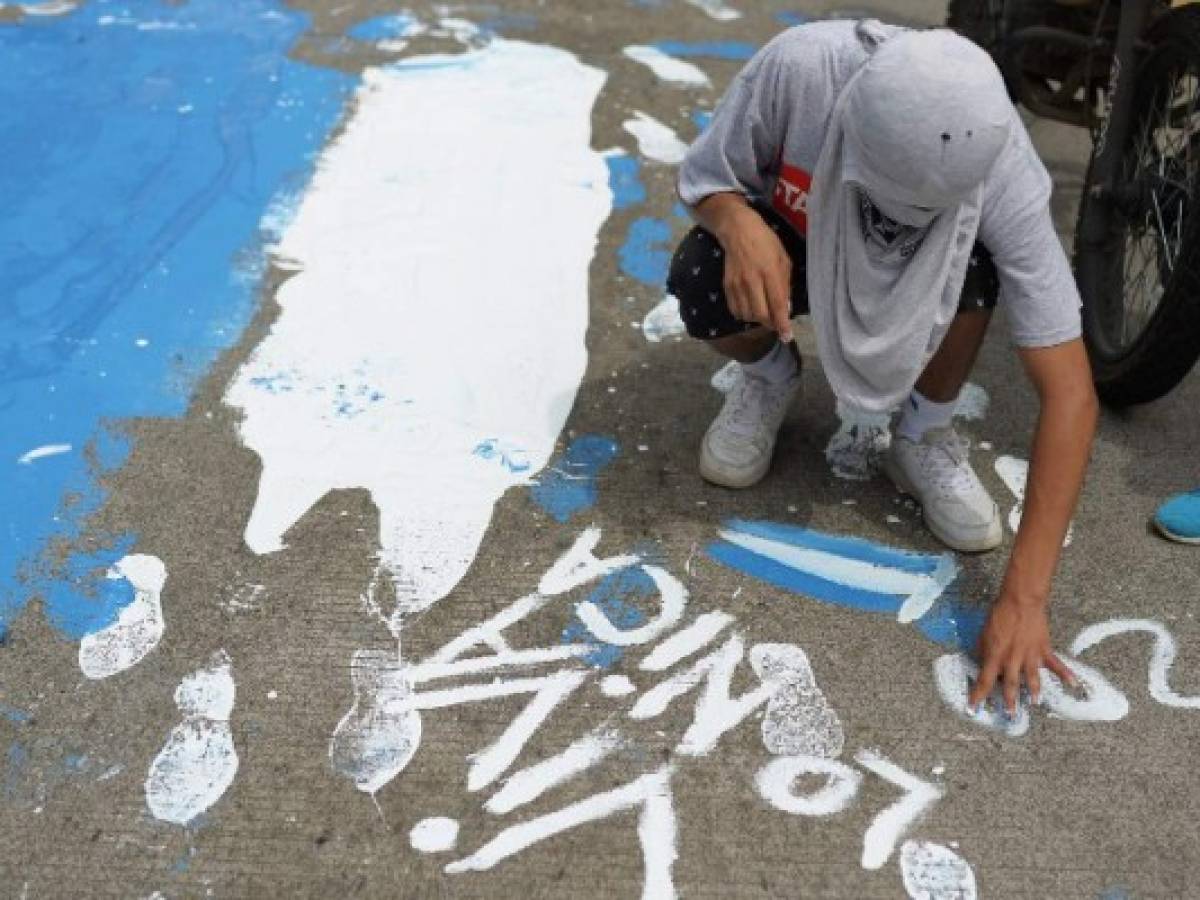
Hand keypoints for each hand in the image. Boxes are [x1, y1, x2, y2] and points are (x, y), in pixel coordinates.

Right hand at [717, 206, 793, 340]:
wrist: (738, 231)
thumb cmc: (766, 243)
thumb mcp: (783, 260)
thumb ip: (785, 285)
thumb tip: (786, 308)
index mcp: (770, 272)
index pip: (777, 304)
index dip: (782, 324)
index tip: (787, 337)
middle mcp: (752, 281)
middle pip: (760, 315)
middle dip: (770, 324)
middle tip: (776, 323)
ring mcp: (737, 284)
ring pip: (747, 315)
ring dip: (757, 319)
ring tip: (763, 312)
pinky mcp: (727, 286)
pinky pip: (735, 310)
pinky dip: (744, 314)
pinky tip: (750, 308)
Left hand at [968, 597, 1076, 715]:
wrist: (1020, 602)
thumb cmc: (998, 616)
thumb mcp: (983, 634)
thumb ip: (983, 651)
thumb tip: (980, 662)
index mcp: (995, 656)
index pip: (984, 680)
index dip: (978, 695)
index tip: (973, 708)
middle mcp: (1012, 660)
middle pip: (1010, 684)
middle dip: (1010, 701)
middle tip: (1010, 714)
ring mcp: (1030, 656)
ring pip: (1032, 678)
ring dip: (1034, 692)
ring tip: (1035, 703)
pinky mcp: (1044, 649)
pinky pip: (1055, 664)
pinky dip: (1065, 674)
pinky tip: (1073, 684)